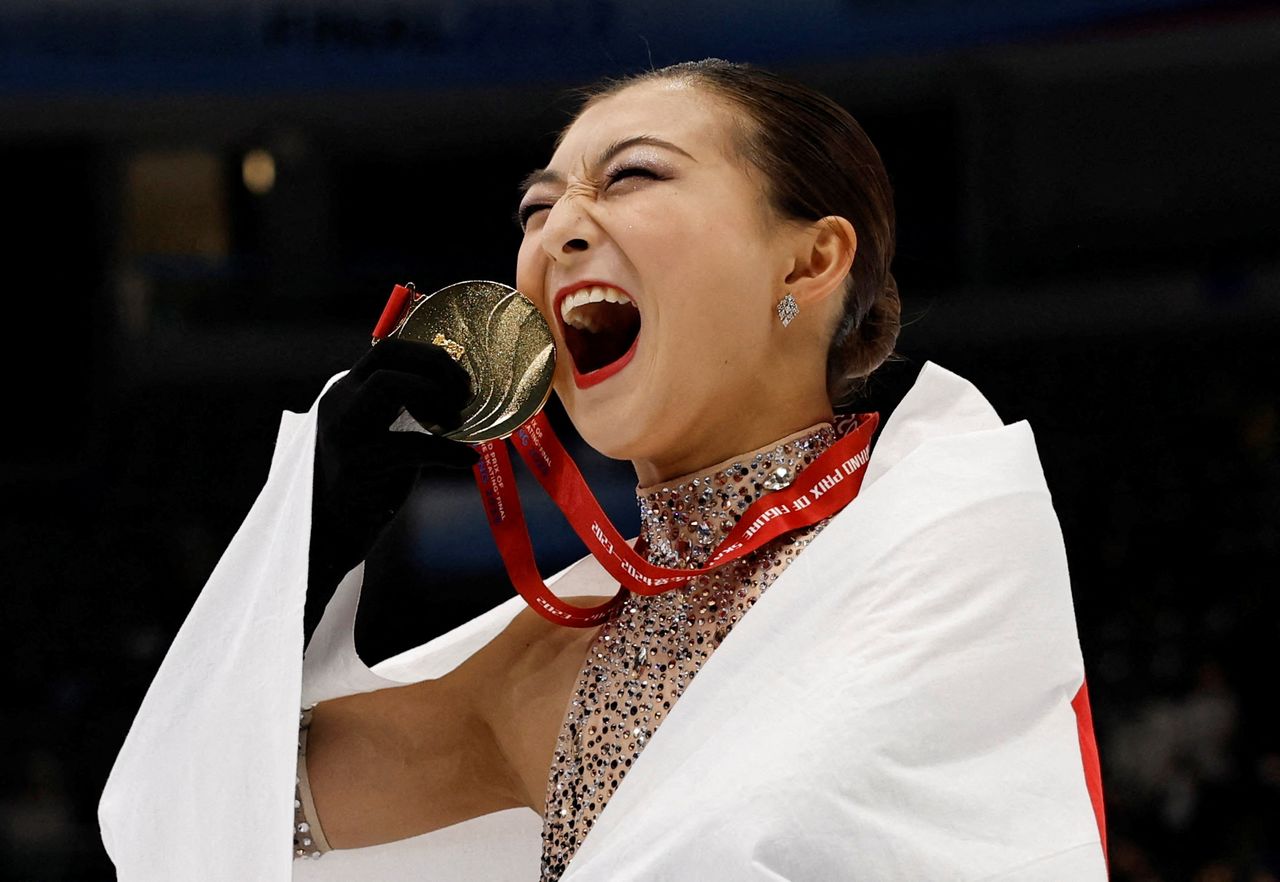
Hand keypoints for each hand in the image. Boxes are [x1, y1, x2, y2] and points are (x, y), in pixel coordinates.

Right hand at [308, 338, 477, 613]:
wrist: (333, 535)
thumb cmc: (370, 483)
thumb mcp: (389, 434)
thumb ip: (412, 410)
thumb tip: (462, 392)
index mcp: (347, 391)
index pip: (388, 349)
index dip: (431, 357)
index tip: (461, 381)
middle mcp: (338, 403)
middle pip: (389, 358)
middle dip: (437, 369)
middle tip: (464, 398)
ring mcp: (341, 432)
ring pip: (389, 385)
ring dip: (434, 398)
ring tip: (458, 425)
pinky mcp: (352, 465)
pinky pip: (411, 445)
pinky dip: (448, 451)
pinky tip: (468, 459)